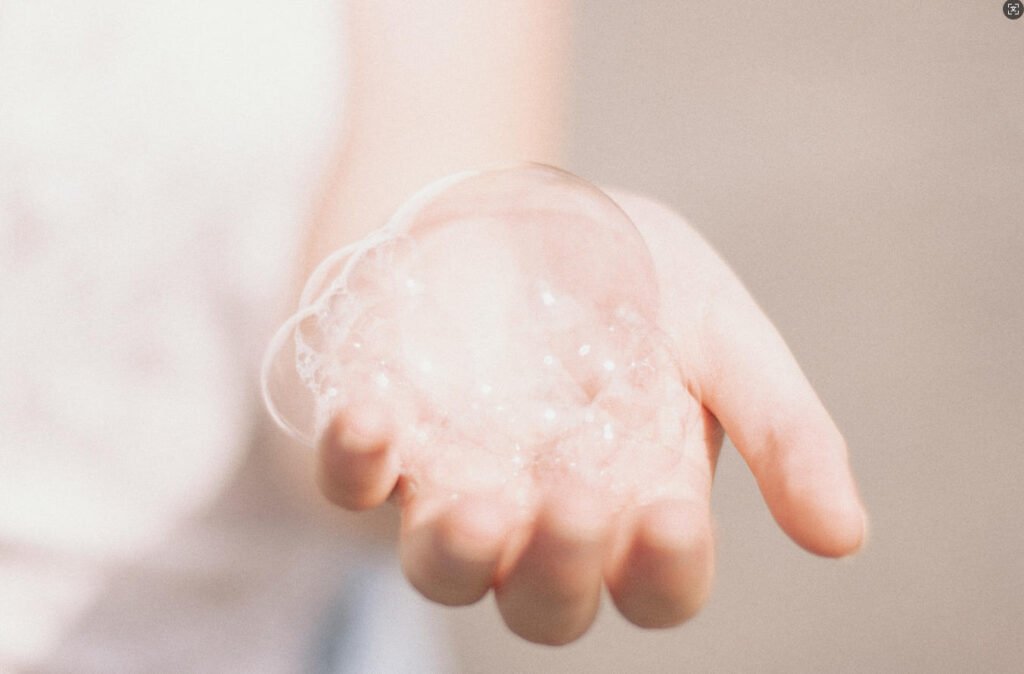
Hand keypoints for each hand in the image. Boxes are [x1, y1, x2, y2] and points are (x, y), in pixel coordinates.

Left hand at [315, 191, 865, 643]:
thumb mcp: (720, 331)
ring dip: (458, 551)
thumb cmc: (627, 278)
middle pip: (546, 603)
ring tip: (479, 502)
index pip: (656, 582)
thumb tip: (846, 537)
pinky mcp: (383, 442)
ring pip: (444, 569)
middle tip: (577, 497)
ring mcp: (455, 484)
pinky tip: (373, 417)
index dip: (664, 569)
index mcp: (636, 502)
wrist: (517, 209)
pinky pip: (351, 484)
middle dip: (560, 569)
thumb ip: (781, 428)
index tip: (671, 512)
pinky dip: (355, 462)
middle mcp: (543, 516)